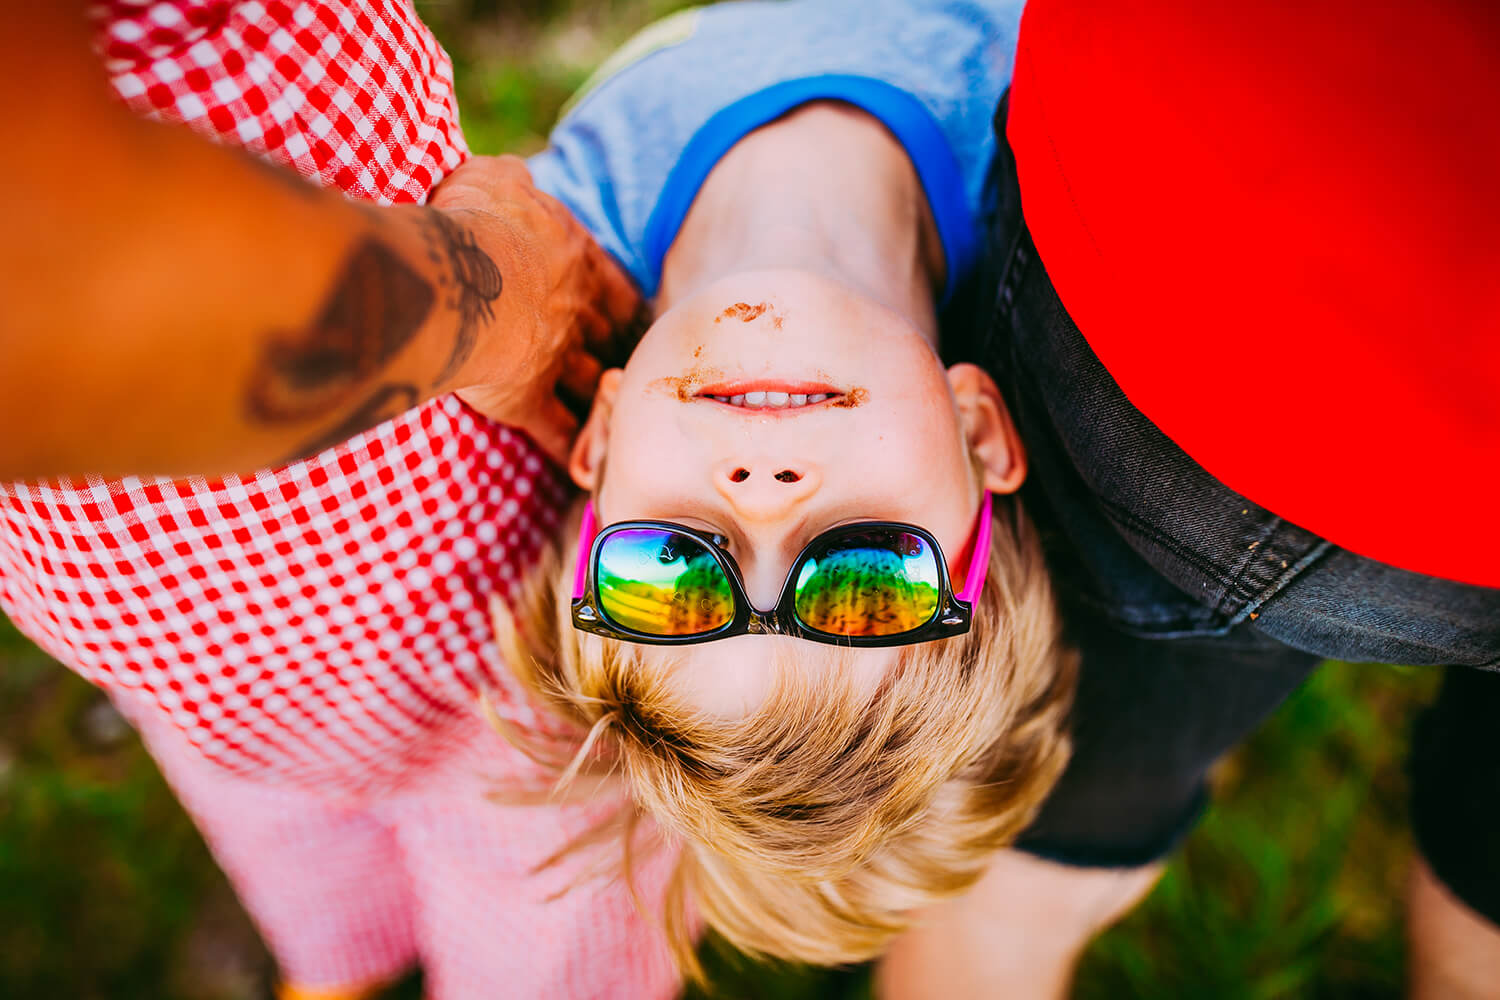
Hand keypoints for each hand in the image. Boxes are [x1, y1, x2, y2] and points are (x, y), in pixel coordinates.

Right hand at [426, 155, 643, 462]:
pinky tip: (586, 470)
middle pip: (613, 344)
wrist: (457, 276)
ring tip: (615, 425)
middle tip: (627, 376)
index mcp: (578, 263)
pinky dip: (575, 452)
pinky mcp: (527, 400)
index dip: (623, 310)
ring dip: (606, 407)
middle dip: (619, 359)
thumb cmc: (476, 221)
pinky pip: (560, 433)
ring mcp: (558, 361)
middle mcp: (579, 314)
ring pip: (596, 391)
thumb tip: (518, 177)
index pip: (617, 293)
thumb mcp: (494, 179)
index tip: (631, 325)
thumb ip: (513, 182)